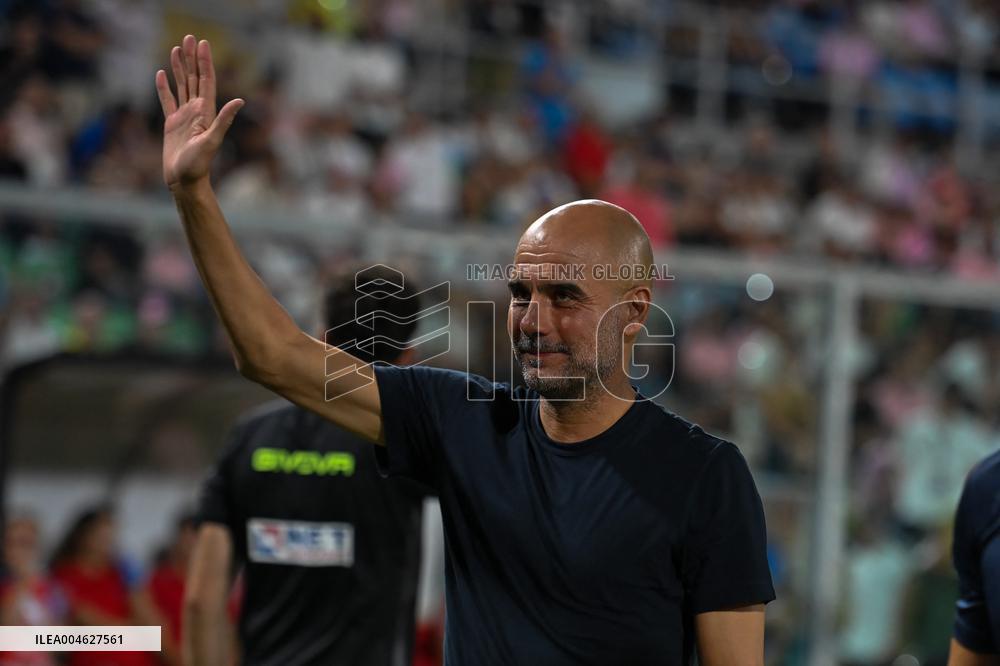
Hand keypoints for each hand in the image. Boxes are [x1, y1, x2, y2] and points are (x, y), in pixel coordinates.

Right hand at [155, 35, 243, 190]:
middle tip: (189, 37)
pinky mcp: (171, 124)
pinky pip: (167, 101)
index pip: (206, 81)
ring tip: (176, 49)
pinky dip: (164, 87)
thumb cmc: (199, 165)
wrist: (184, 181)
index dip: (204, 62)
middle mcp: (196, 112)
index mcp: (206, 112)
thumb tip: (240, 101)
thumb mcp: (212, 141)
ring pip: (181, 86)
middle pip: (194, 79)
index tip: (202, 43)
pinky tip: (162, 74)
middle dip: (192, 58)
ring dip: (179, 67)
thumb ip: (224, 120)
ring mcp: (184, 117)